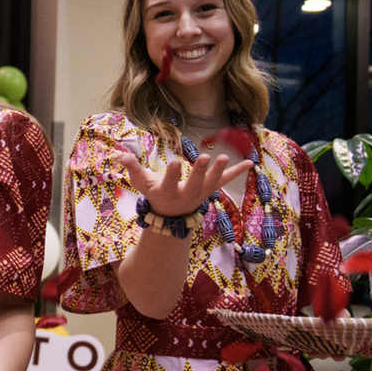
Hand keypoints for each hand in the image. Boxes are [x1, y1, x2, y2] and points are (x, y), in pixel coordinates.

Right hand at [117, 150, 251, 217]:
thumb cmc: (154, 194)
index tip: (175, 162)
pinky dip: (237, 172)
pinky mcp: (210, 189)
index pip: (170, 184)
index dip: (172, 175)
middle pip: (195, 184)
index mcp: (168, 193)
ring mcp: (200, 193)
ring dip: (220, 171)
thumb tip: (121, 155)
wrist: (171, 215)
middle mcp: (186, 195)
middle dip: (201, 172)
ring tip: (225, 157)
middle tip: (206, 158)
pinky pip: (225, 181)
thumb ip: (133, 169)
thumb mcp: (141, 184)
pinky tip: (250, 163)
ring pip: (212, 183)